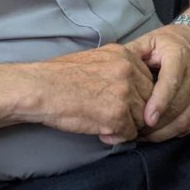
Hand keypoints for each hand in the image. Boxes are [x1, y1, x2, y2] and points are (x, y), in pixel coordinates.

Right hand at [27, 44, 154, 144]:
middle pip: (148, 98)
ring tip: (103, 121)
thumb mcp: (95, 58)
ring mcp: (124, 93)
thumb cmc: (60, 75)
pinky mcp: (116, 115)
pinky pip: (129, 133)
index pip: (147, 78)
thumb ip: (118, 66)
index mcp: (123, 54)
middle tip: (112, 114)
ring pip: (141, 118)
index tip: (119, 99)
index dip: (135, 93)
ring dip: (126, 124)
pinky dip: (116, 136)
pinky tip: (100, 129)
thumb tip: (132, 84)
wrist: (41, 88)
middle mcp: (127, 70)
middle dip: (134, 110)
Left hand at [126, 24, 189, 141]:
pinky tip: (157, 135)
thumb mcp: (150, 40)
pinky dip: (173, 133)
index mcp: (179, 57)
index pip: (171, 83)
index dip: (159, 102)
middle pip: (177, 106)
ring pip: (184, 120)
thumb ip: (132, 52)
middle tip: (133, 131)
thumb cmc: (170, 41)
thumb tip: (112, 67)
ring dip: (163, 132)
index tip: (146, 119)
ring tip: (141, 136)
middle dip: (156, 124)